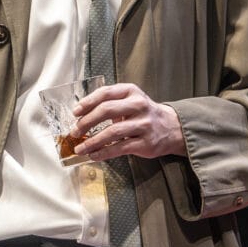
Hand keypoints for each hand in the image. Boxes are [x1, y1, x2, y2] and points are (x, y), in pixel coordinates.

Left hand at [69, 81, 186, 161]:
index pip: (105, 93)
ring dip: (92, 141)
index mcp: (131, 92)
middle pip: (106, 110)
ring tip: (80, 147)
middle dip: (86, 122)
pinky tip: (94, 155)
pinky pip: (119, 148)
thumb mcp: (131, 100)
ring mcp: (143, 124)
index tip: (75, 112)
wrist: (172, 128)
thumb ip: (110, 103)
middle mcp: (138, 105)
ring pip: (112, 132)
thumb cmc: (144, 114)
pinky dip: (103, 152)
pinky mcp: (145, 143)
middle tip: (75, 131)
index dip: (87, 102)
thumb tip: (82, 115)